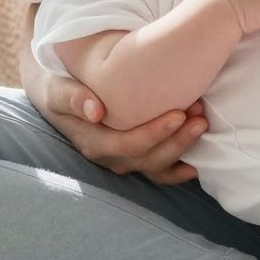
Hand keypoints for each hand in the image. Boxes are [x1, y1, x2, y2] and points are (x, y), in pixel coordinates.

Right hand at [19, 28, 208, 183]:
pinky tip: (195, 167)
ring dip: (182, 148)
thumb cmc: (60, 87)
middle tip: (199, 116)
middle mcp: (110, 156)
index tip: (178, 114)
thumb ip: (72, 97)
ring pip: (157, 165)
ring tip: (202, 124)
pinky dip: (177, 172)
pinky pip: (158, 170)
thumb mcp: (58, 90)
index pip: (128, 144)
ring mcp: (124, 159)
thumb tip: (94, 111)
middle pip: (148, 158)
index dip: (155, 133)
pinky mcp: (135, 156)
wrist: (60, 95)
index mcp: (93, 142)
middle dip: (176, 140)